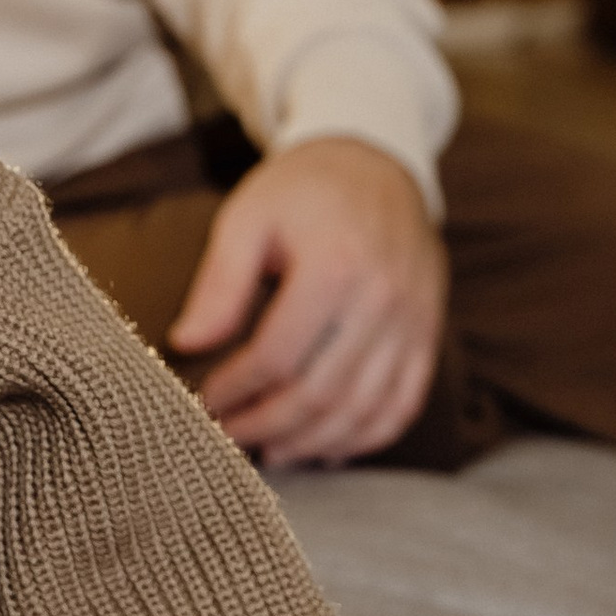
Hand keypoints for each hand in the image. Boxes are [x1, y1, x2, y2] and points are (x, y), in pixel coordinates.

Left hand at [169, 136, 444, 465]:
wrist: (377, 163)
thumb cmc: (302, 190)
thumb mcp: (247, 217)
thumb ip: (219, 282)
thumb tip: (186, 343)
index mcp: (335, 267)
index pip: (277, 355)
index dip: (235, 390)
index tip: (205, 403)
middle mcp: (384, 300)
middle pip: (321, 393)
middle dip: (267, 426)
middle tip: (228, 439)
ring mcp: (414, 322)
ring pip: (363, 410)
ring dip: (312, 443)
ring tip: (270, 452)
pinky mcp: (429, 335)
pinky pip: (403, 405)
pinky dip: (364, 438)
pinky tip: (327, 448)